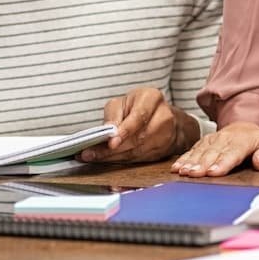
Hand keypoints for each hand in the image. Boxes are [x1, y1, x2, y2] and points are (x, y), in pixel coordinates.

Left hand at [81, 87, 196, 163]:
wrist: (161, 116)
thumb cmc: (136, 107)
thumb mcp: (122, 103)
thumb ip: (113, 116)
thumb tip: (106, 132)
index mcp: (152, 98)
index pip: (139, 117)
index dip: (125, 131)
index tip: (111, 143)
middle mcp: (164, 116)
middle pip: (138, 138)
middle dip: (113, 149)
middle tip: (91, 154)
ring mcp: (167, 135)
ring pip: (138, 152)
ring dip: (115, 158)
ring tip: (95, 158)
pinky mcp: (165, 150)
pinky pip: (141, 159)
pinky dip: (123, 162)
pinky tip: (109, 161)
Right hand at [173, 121, 258, 176]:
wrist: (244, 126)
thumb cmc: (257, 140)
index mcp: (243, 141)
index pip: (232, 152)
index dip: (222, 162)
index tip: (213, 171)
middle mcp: (226, 139)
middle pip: (213, 153)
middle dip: (202, 164)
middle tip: (194, 174)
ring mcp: (213, 140)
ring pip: (201, 151)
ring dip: (191, 162)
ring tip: (183, 172)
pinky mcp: (203, 143)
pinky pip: (193, 150)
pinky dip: (184, 159)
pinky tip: (177, 168)